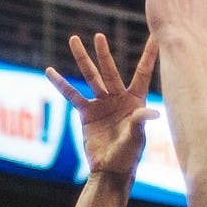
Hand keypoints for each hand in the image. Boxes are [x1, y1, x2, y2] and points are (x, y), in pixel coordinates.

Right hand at [46, 33, 158, 176]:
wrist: (111, 170)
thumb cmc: (129, 155)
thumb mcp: (137, 138)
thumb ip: (140, 121)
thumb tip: (153, 112)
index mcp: (135, 101)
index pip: (142, 73)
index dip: (148, 55)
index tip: (156, 36)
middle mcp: (118, 98)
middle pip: (110, 71)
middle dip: (103, 54)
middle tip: (99, 37)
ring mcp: (102, 104)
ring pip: (91, 77)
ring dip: (83, 60)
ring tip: (74, 40)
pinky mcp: (87, 113)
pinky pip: (72, 95)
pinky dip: (61, 84)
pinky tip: (50, 72)